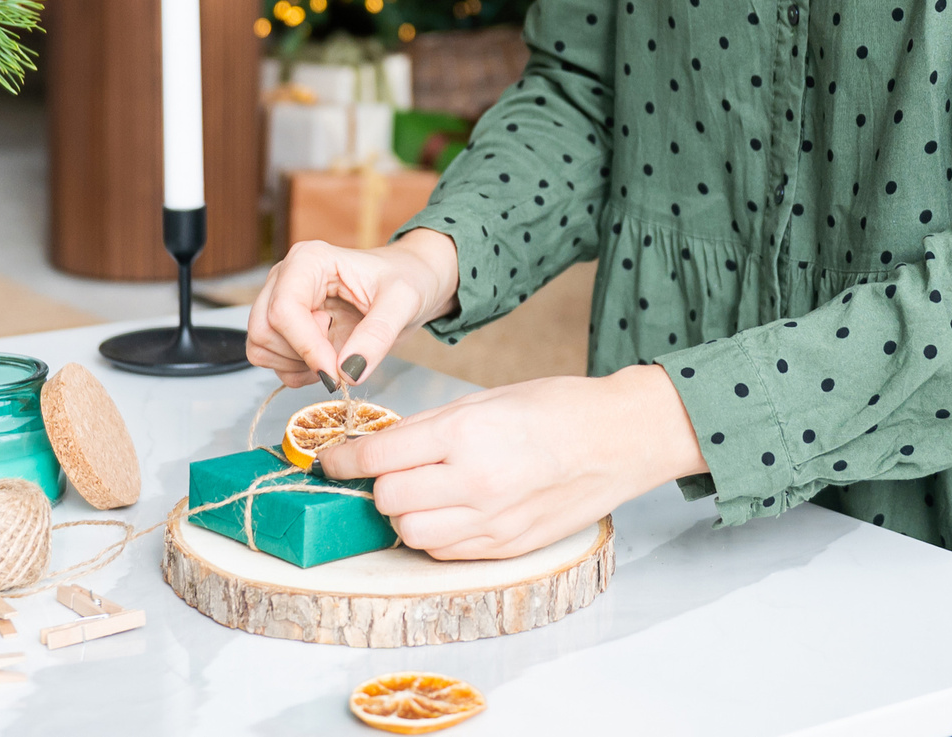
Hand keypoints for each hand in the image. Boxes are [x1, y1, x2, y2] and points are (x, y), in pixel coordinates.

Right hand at [245, 229, 458, 389]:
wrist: (410, 282)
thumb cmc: (406, 280)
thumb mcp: (403, 303)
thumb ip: (377, 336)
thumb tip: (348, 372)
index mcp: (309, 260)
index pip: (283, 309)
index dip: (306, 347)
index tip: (336, 372)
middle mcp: (285, 277)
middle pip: (264, 330)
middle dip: (302, 355)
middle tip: (341, 350)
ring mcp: (279, 300)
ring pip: (261, 348)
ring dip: (298, 365)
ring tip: (337, 349)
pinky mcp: (283, 325)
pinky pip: (270, 360)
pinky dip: (296, 371)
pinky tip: (327, 358)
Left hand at [320, 365, 706, 559]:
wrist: (618, 440)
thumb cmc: (557, 409)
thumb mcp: (486, 400)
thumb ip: (429, 427)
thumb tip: (380, 445)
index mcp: (465, 436)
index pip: (379, 458)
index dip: (345, 459)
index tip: (333, 458)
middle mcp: (475, 484)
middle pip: (388, 501)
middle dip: (378, 485)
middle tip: (388, 470)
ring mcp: (492, 523)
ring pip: (410, 535)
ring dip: (404, 514)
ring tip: (421, 491)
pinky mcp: (506, 548)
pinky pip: (445, 551)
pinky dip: (434, 533)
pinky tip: (449, 509)